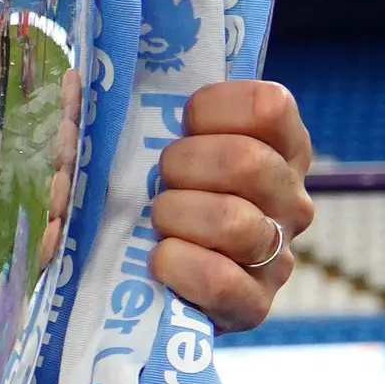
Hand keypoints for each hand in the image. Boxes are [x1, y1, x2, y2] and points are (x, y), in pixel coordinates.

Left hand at [151, 78, 312, 331]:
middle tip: (161, 179)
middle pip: (246, 162)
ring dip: (176, 215)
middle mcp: (291, 199)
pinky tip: (161, 259)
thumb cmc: (161, 192)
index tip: (183, 125)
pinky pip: (221, 282)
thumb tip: (93, 77)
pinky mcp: (256, 306)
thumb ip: (164, 108)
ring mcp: (278, 255)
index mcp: (282, 148)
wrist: (159, 282)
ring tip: (158, 222)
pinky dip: (178, 266)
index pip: (268, 105)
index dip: (211, 109)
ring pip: (233, 221)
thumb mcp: (171, 142)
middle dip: (182, 166)